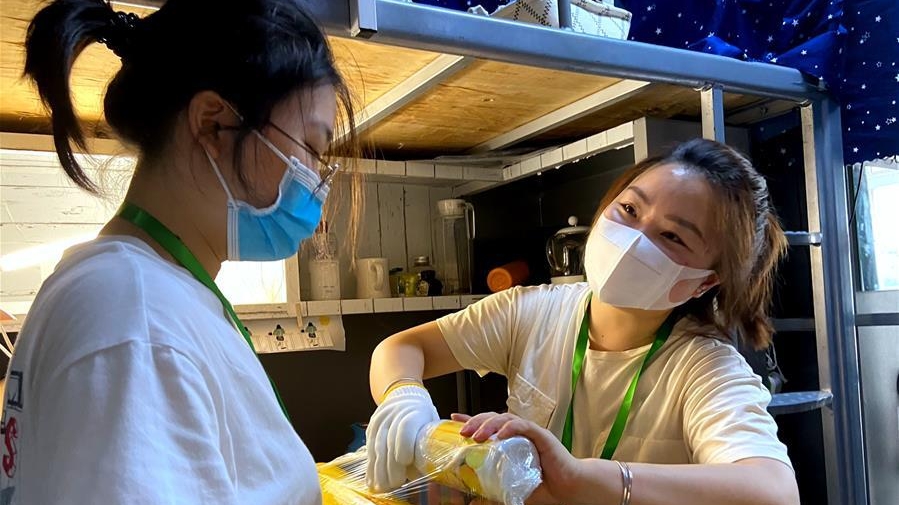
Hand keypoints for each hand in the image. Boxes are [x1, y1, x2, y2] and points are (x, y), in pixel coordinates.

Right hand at [366, 385, 438, 492]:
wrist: (405, 397)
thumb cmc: (423, 417)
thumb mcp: (431, 425)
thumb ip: (428, 445)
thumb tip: (423, 473)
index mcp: (416, 411)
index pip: (405, 426)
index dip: (403, 444)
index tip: (405, 462)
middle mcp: (396, 413)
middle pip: (389, 440)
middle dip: (391, 465)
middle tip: (395, 483)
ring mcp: (381, 419)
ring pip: (377, 446)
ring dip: (379, 469)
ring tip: (382, 487)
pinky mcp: (371, 426)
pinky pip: (369, 447)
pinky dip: (371, 465)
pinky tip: (372, 480)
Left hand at [452, 412, 585, 504]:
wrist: (568, 488)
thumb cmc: (542, 485)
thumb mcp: (512, 487)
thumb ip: (495, 490)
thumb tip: (473, 501)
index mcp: (511, 440)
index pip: (488, 424)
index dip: (471, 419)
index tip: (454, 419)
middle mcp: (519, 432)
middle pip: (493, 417)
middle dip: (476, 421)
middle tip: (463, 431)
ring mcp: (530, 432)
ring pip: (506, 418)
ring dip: (490, 424)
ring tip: (477, 435)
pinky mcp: (542, 436)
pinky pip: (524, 426)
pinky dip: (511, 428)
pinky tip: (501, 433)